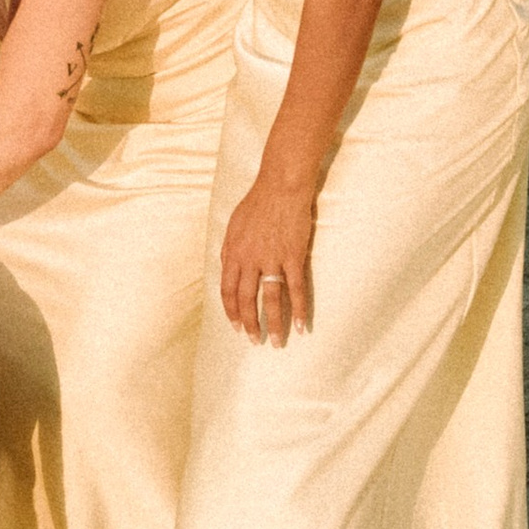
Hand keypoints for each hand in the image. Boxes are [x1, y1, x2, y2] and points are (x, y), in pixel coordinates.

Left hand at [216, 171, 315, 345]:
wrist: (280, 186)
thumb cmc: (257, 202)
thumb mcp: (234, 225)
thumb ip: (230, 249)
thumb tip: (226, 267)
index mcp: (232, 252)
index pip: (227, 290)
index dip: (231, 311)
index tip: (236, 326)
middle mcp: (249, 259)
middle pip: (246, 300)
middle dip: (250, 324)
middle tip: (255, 341)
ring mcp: (271, 259)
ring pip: (270, 300)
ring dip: (274, 324)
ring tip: (278, 342)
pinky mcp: (293, 257)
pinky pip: (295, 290)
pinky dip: (299, 310)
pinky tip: (302, 325)